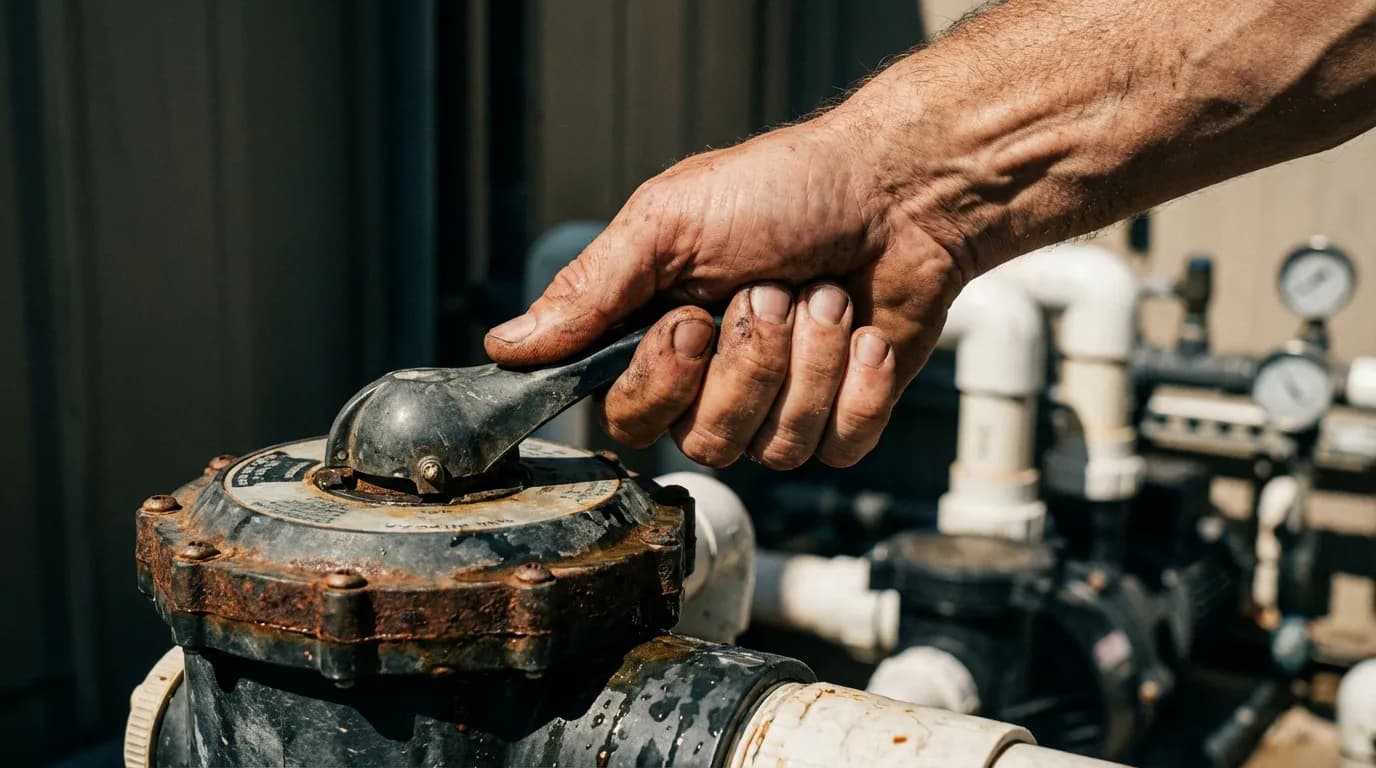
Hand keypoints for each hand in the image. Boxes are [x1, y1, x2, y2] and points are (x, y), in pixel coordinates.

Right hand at [485, 117, 967, 468]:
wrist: (904, 190)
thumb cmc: (788, 189)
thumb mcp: (671, 222)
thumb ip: (591, 290)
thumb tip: (505, 345)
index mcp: (659, 333)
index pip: (626, 416)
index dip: (663, 380)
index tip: (693, 321)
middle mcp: (715, 380)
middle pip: (704, 441)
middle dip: (750, 362)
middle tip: (775, 289)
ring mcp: (783, 404)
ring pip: (775, 448)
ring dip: (810, 360)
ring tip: (828, 296)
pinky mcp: (847, 418)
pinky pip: (838, 448)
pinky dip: (859, 384)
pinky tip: (867, 333)